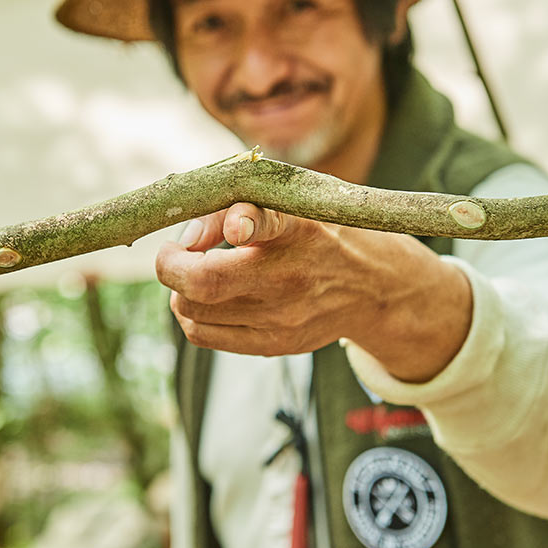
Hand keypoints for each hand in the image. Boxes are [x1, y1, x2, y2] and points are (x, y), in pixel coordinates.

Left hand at [156, 203, 473, 381]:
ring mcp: (282, 317)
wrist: (376, 287)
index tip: (234, 224)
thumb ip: (237, 205)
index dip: (242, 221)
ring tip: (194, 272)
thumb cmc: (322, 232)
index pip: (268, 222)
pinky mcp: (275, 344)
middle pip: (206, 282)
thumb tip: (186, 239)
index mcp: (299, 228)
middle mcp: (290, 275)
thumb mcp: (296, 202)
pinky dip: (191, 313)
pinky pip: (205, 335)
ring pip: (194, 310)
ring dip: (180, 288)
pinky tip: (204, 297)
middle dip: (172, 265)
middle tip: (173, 252)